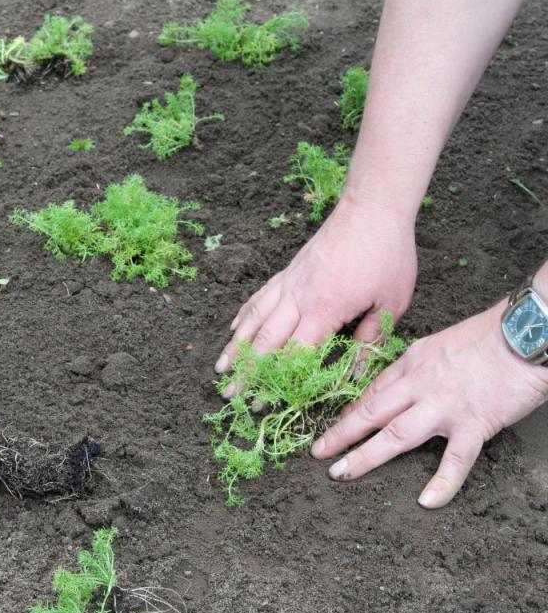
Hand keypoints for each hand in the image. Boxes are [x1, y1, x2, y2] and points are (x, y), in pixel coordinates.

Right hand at [215, 189, 417, 382]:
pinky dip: (245, 314)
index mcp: (324, 310)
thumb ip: (371, 338)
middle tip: (230, 394)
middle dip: (245, 371)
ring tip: (220, 368)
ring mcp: (289, 283)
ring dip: (235, 346)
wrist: (371, 209)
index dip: (274, 382)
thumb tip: (358, 372)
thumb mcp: (391, 302)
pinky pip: (260, 297)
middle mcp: (298, 298)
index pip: (293, 355)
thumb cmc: (386, 255)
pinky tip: (235, 327)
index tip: (261, 403)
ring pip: (254, 319)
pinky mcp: (288, 272)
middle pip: (264, 342)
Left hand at [312, 302, 547, 507]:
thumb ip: (422, 367)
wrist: (527, 332)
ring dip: (365, 457)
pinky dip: (442, 483)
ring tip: (342, 474)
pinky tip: (426, 502)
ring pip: (395, 436)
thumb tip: (407, 386)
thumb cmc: (491, 336)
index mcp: (413, 364)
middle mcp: (420, 385)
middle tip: (318, 453)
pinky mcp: (474, 424)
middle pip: (371, 413)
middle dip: (340, 434)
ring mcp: (444, 407)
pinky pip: (455, 460)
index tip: (332, 428)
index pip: (372, 392)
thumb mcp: (441, 344)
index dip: (349, 413)